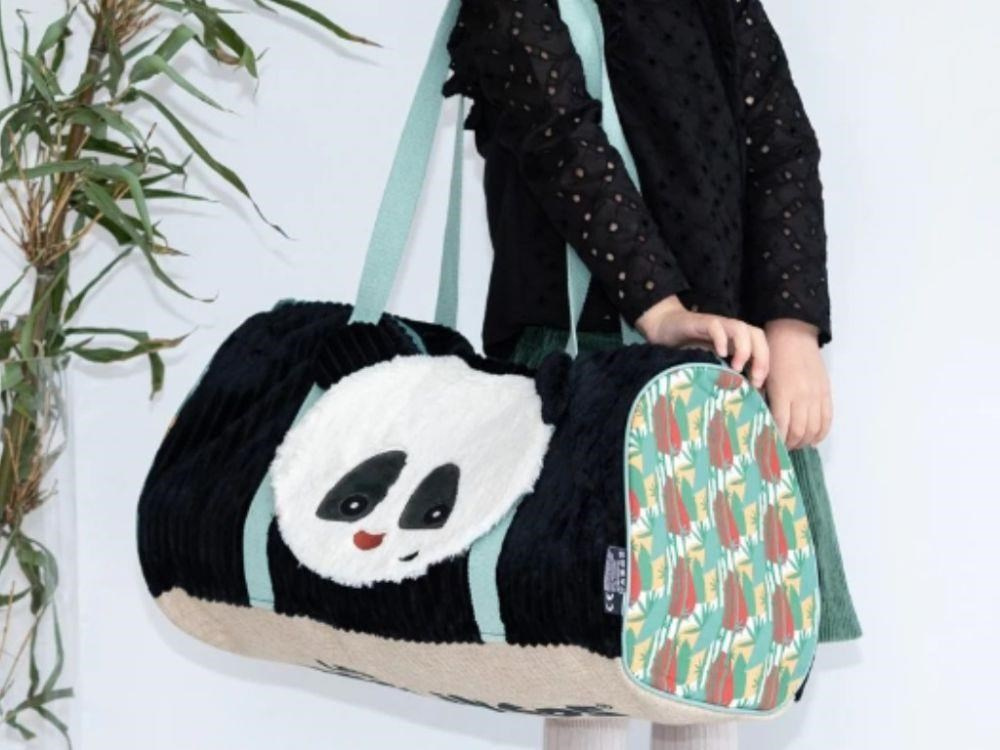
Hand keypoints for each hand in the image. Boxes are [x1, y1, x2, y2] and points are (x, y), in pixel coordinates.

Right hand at [634, 295, 769, 388]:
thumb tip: (739, 400)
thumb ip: (723, 374)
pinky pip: (716, 326)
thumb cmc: (687, 349)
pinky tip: (719, 353)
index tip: (757, 385)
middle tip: (754, 378)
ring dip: (743, 348)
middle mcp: (730, 330)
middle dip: (760, 357)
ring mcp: (717, 325)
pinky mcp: (701, 322)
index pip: (761, 346)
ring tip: (736, 367)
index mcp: (736, 340)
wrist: (664, 328)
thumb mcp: (710, 364)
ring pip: (741, 328)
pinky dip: (721, 338)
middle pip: (757, 335)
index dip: (764, 364)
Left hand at [762, 318, 831, 448]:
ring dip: (805, 441)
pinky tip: (813, 439)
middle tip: (782, 448)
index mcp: (783, 393)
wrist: (793, 335)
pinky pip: (827, 419)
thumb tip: (759, 420)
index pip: (782, 426)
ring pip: (814, 429)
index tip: (770, 445)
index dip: (777, 440)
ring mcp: (816, 395)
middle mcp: (802, 396)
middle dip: (790, 444)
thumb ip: (763, 399)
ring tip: (795, 444)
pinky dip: (821, 432)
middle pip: (799, 432)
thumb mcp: (762, 377)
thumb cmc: (771, 355)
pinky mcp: (826, 392)